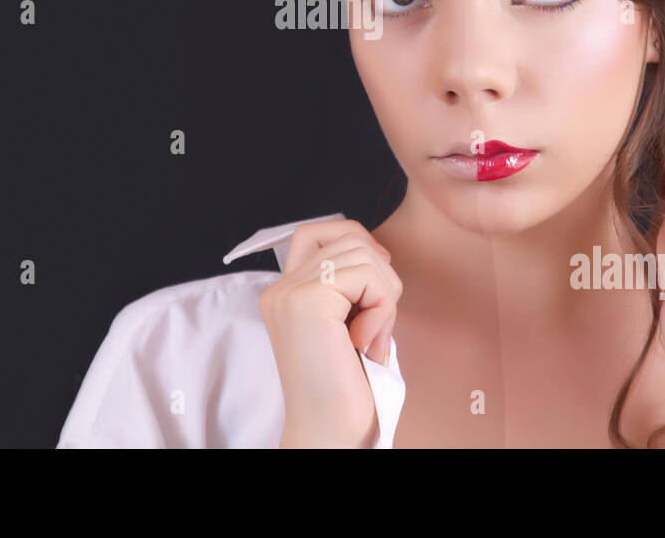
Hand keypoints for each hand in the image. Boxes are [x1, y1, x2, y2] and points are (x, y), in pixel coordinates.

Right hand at [258, 218, 402, 447]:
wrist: (331, 432)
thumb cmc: (347, 388)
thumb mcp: (348, 322)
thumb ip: (351, 284)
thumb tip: (378, 250)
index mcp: (284, 293)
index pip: (316, 231)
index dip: (355, 241)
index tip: (376, 286)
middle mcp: (280, 289)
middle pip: (347, 238)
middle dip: (380, 278)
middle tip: (376, 328)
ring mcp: (290, 293)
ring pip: (362, 253)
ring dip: (385, 296)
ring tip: (371, 339)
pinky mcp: (309, 301)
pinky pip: (368, 276)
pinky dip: (383, 308)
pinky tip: (367, 343)